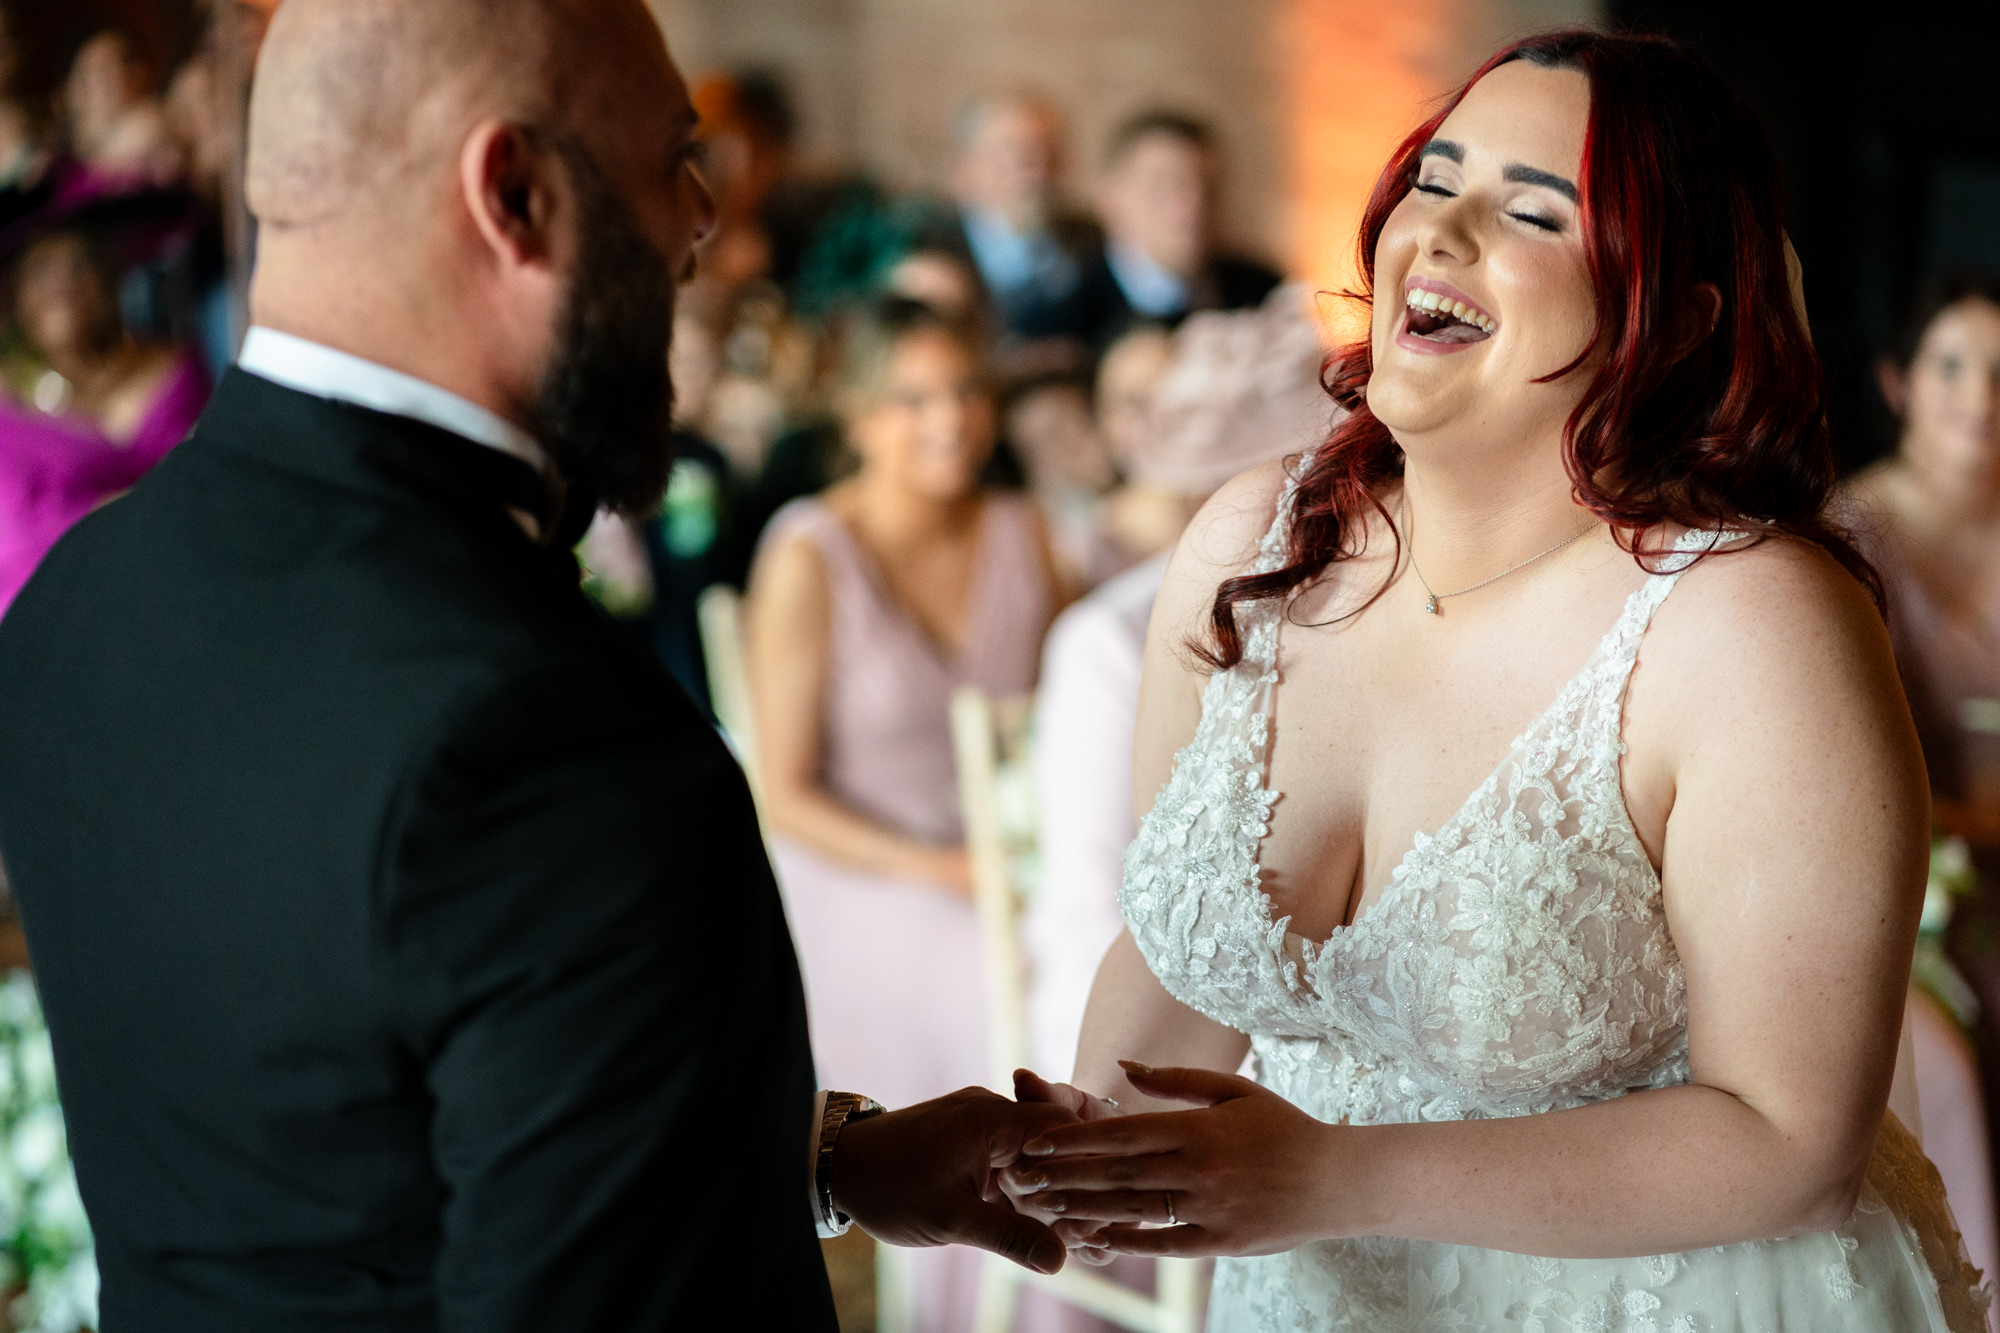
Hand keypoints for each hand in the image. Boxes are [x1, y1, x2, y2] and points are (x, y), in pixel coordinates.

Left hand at [830, 1086, 1077, 1273]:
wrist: (837, 1167)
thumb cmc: (888, 1187)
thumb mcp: (951, 1218)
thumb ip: (1009, 1235)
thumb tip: (1060, 1259)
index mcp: (991, 1118)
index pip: (1064, 1129)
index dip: (1086, 1166)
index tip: (1101, 1206)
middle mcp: (990, 1110)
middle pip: (1052, 1140)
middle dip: (1070, 1180)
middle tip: (1089, 1224)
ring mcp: (978, 1121)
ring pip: (1032, 1150)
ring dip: (1047, 1184)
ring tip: (1068, 1226)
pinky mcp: (967, 1137)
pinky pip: (1009, 1154)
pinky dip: (1023, 1182)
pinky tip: (1034, 1216)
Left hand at [999, 1061, 1350, 1258]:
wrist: (1340, 1181)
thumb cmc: (1284, 1129)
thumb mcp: (1235, 1091)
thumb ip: (1176, 1081)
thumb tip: (1124, 1067)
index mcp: (1198, 1129)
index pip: (1122, 1133)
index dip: (1073, 1139)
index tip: (1034, 1141)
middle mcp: (1199, 1170)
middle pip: (1117, 1173)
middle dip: (1064, 1176)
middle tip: (1021, 1179)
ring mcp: (1210, 1209)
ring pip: (1134, 1210)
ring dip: (1083, 1209)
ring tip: (1043, 1209)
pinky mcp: (1222, 1243)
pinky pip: (1164, 1244)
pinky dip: (1128, 1240)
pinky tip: (1094, 1237)